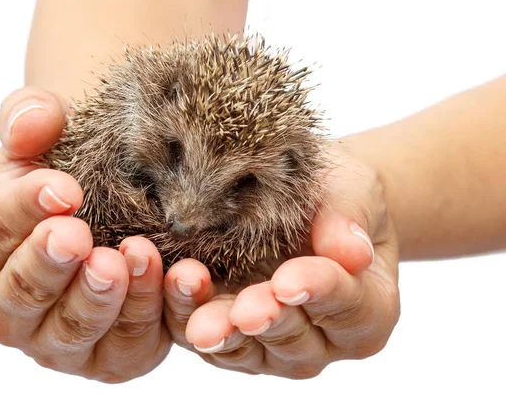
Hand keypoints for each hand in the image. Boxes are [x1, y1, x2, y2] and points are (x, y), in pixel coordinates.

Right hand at [0, 87, 171, 382]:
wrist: (109, 212)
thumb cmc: (63, 180)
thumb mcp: (41, 144)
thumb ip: (27, 120)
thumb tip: (34, 119)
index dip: (18, 210)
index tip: (61, 187)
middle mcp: (6, 306)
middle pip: (19, 295)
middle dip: (49, 265)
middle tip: (79, 234)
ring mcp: (55, 339)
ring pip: (71, 330)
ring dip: (100, 297)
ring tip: (129, 255)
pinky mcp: (108, 355)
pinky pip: (127, 345)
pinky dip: (153, 313)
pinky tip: (178, 276)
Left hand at [162, 144, 399, 377]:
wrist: (301, 199)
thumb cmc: (333, 194)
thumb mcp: (351, 189)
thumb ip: (350, 216)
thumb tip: (352, 253)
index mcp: (367, 306)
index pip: (351, 308)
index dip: (322, 294)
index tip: (290, 281)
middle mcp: (322, 337)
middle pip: (297, 343)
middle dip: (268, 322)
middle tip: (245, 310)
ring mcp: (274, 342)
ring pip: (248, 350)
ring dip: (222, 330)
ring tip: (198, 309)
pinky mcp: (232, 333)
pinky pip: (211, 337)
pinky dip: (187, 316)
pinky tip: (172, 288)